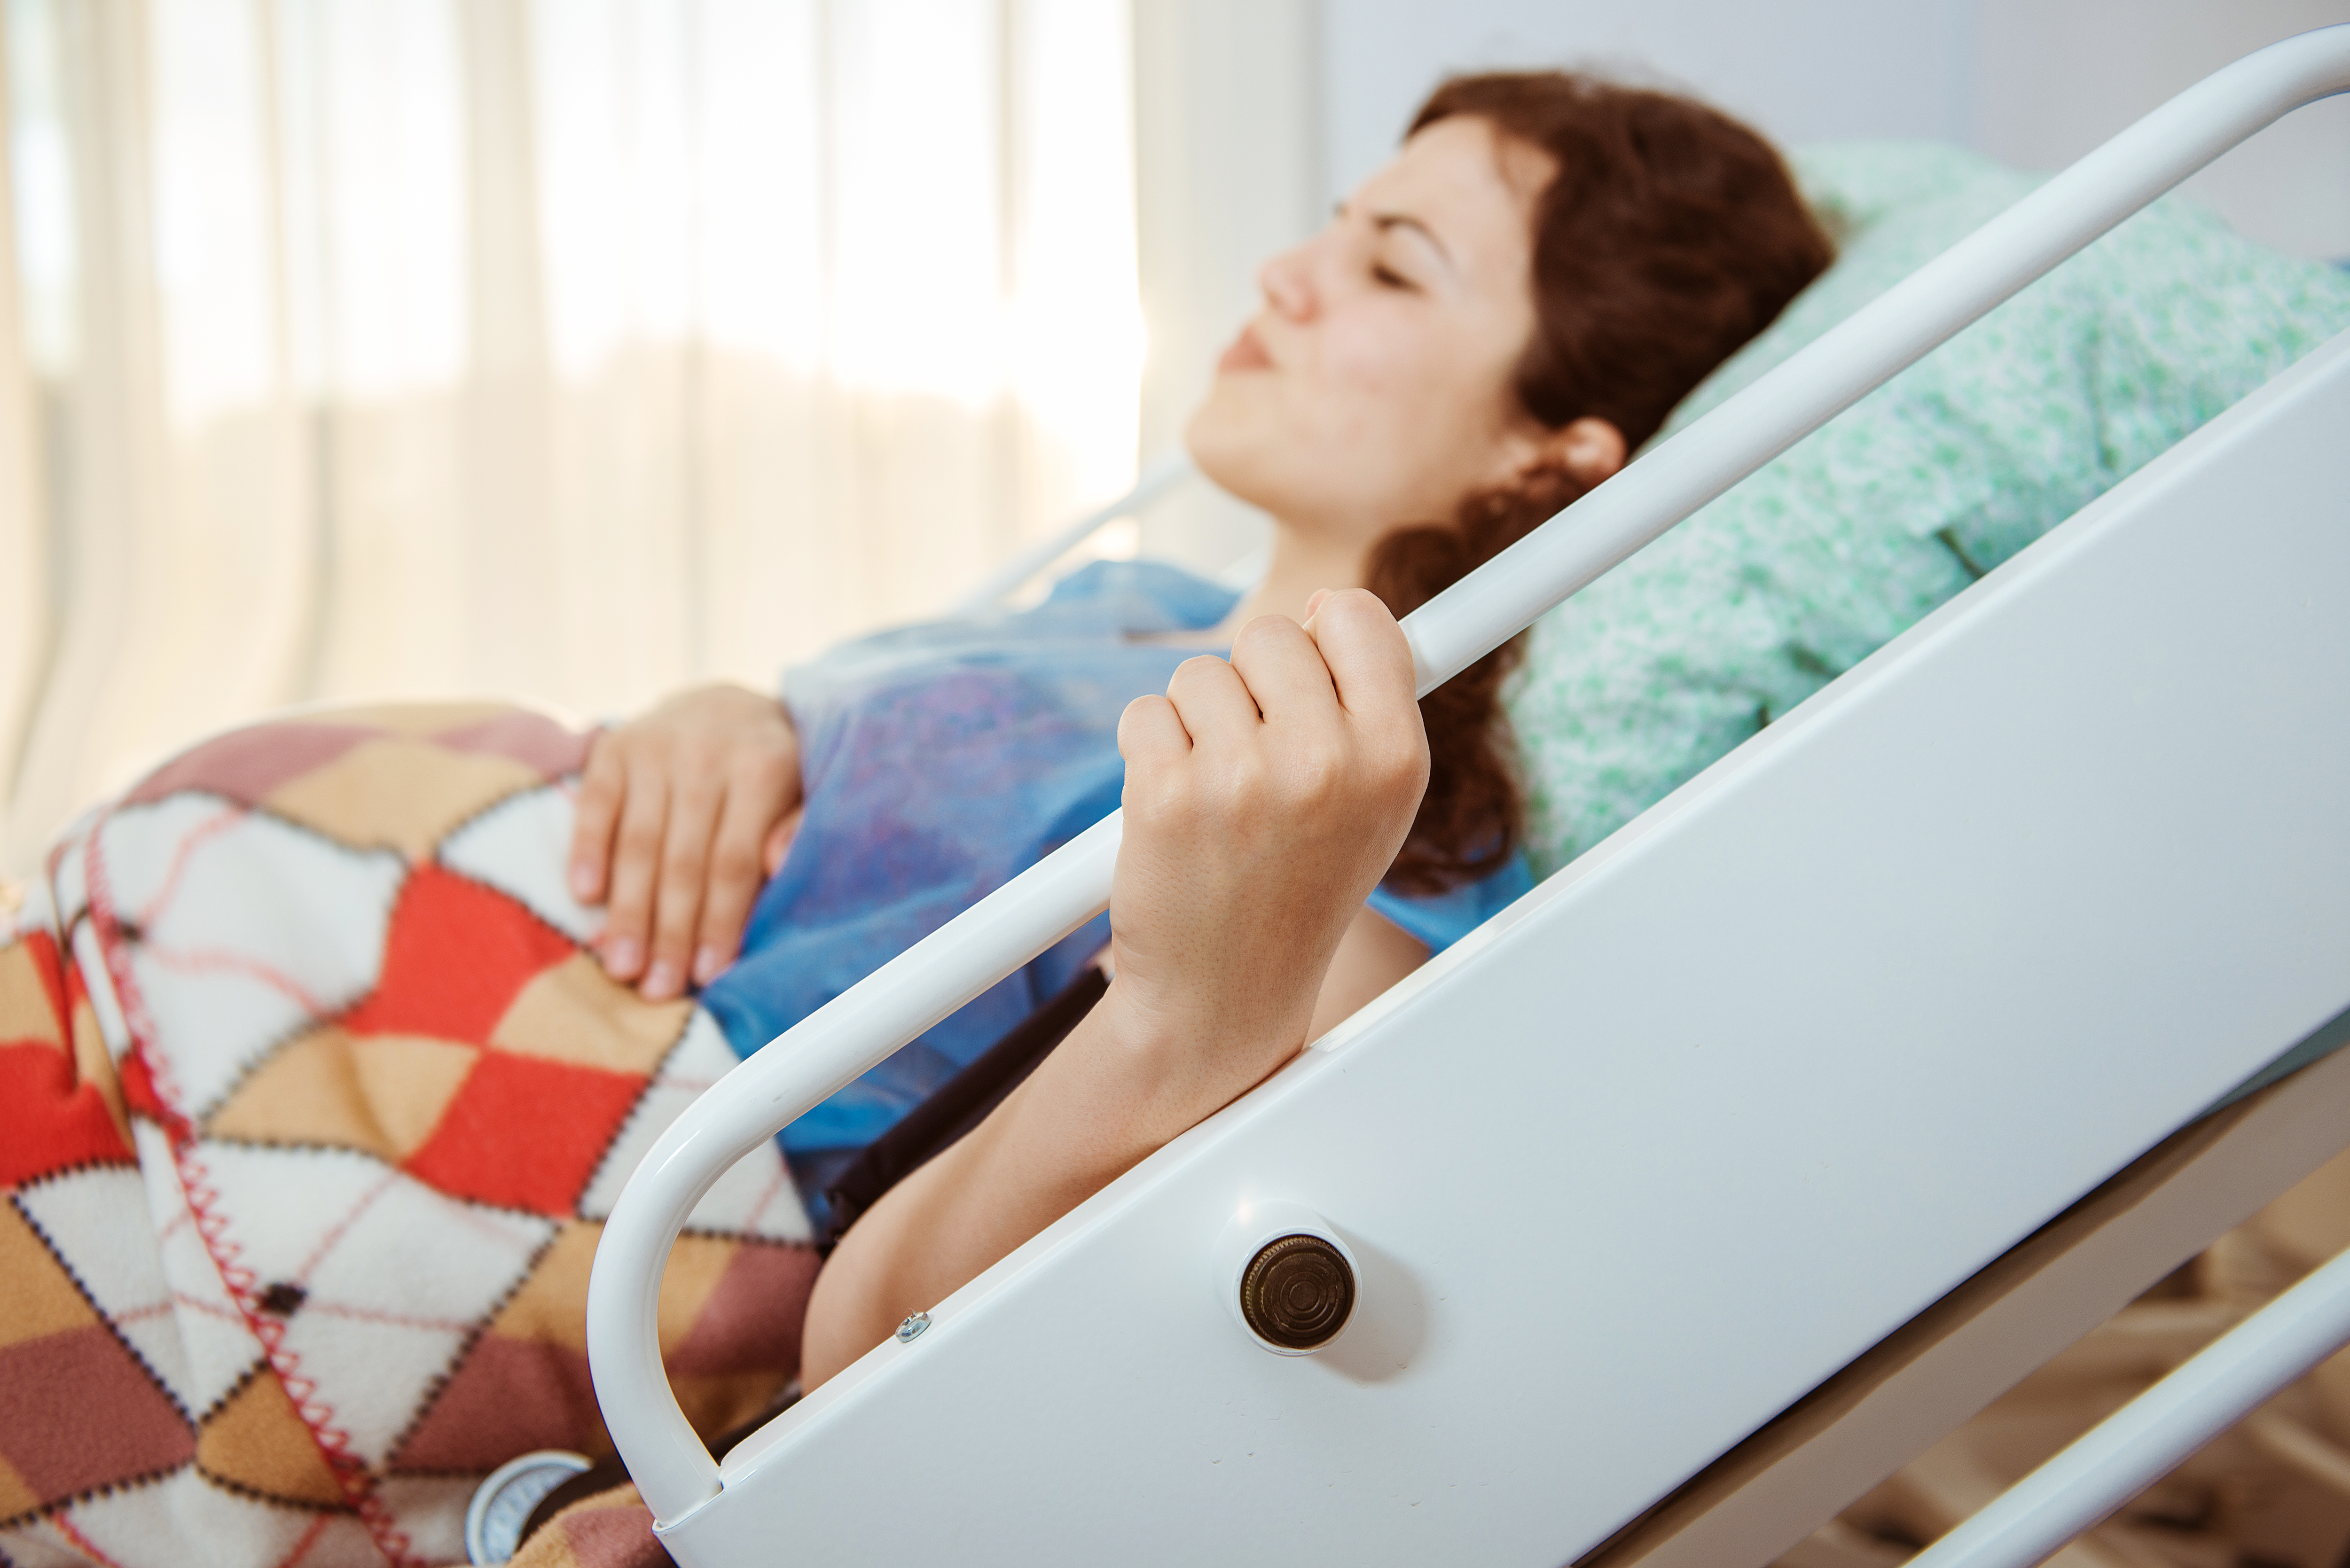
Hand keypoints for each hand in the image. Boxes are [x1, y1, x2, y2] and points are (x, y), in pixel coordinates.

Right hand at [567, 683, 801, 998]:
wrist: (724, 706)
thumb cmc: (768, 773)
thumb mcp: (802, 793)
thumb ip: (797, 829)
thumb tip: (780, 863)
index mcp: (763, 767)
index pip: (735, 860)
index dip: (720, 921)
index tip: (708, 975)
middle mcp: (706, 753)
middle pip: (684, 859)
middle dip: (670, 931)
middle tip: (657, 988)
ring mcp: (655, 746)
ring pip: (637, 842)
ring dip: (627, 910)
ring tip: (621, 966)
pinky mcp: (613, 746)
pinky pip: (594, 805)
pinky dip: (586, 850)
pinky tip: (584, 896)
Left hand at [1100, 587, 1429, 1134]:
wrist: (1222, 997)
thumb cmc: (1294, 891)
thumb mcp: (1372, 804)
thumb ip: (1365, 704)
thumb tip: (1325, 607)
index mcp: (1396, 759)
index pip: (1361, 619)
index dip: (1325, 632)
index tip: (1309, 666)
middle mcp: (1330, 763)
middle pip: (1271, 634)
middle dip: (1251, 685)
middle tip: (1255, 762)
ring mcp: (1246, 777)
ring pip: (1200, 674)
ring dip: (1195, 723)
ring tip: (1217, 798)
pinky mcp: (1167, 794)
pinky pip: (1145, 711)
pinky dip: (1148, 750)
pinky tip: (1175, 810)